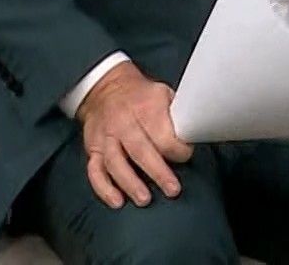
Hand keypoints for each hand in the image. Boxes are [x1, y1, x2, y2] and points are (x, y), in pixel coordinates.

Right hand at [74, 61, 193, 207]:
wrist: (107, 88)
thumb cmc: (141, 96)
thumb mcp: (163, 94)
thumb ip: (176, 115)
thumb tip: (196, 134)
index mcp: (145, 107)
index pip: (162, 133)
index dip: (176, 149)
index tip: (186, 156)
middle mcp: (123, 122)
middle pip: (139, 150)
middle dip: (157, 172)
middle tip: (172, 189)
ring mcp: (106, 136)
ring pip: (115, 163)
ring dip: (130, 183)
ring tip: (144, 199)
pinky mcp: (93, 148)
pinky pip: (95, 171)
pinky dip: (104, 188)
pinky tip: (117, 201)